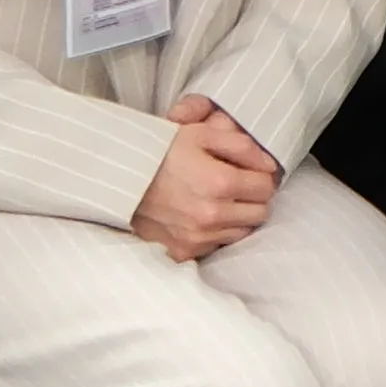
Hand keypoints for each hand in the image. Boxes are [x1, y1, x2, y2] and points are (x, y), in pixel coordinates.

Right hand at [128, 97, 279, 262]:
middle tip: (234, 185)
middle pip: (260, 213)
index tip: (248, 172)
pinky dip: (215, 232)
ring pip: (242, 232)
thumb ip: (241, 146)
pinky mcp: (184, 252)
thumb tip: (269, 165)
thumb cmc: (158, 152)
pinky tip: (199, 216)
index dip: (260, 176)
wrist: (117, 180)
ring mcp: (198, 237)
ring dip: (236, 217)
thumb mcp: (199, 134)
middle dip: (253, 198)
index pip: (266, 187)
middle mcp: (212, 215)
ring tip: (215, 200)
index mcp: (220, 183)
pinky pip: (217, 245)